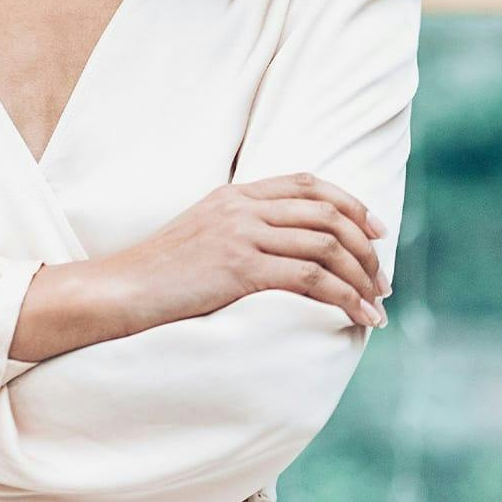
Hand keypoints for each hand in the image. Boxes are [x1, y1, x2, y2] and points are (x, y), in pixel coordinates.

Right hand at [99, 171, 390, 333]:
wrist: (119, 290)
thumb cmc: (157, 276)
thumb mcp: (201, 238)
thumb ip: (240, 231)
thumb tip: (287, 253)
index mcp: (234, 194)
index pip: (306, 183)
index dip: (350, 203)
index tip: (377, 230)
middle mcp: (241, 207)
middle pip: (327, 212)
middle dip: (366, 246)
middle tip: (382, 280)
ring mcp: (241, 234)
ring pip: (326, 244)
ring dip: (361, 277)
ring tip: (376, 306)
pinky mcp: (240, 267)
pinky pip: (310, 277)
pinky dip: (344, 297)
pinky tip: (358, 317)